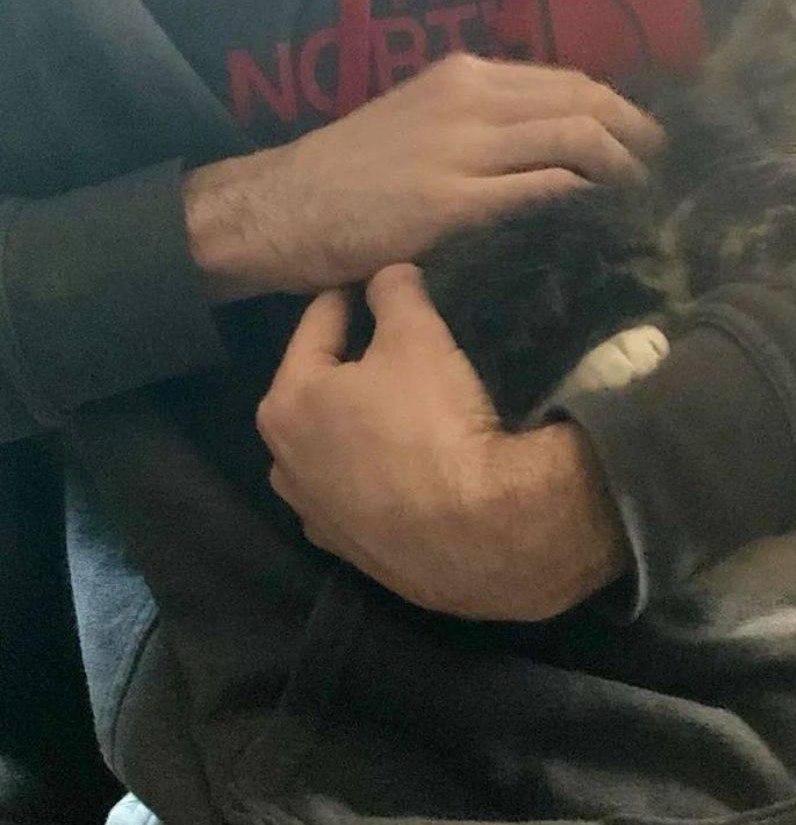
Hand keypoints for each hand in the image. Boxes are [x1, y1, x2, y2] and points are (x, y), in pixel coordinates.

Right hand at [184, 54, 661, 300]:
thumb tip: (548, 148)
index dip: (620, 110)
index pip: (568, 82)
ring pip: (575, 139)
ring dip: (624, 169)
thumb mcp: (417, 124)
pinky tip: (603, 221)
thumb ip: (479, 124)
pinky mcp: (452, 202)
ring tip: (646, 199)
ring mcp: (462, 148)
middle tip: (666, 172)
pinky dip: (583, 201)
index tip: (648, 142)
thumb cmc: (347, 174)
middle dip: (639, 136)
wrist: (280, 207)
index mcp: (464, 76)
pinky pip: (542, 190)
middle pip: (585, 103)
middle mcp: (470, 99)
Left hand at [257, 264, 628, 620]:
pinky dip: (377, 471)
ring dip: (360, 422)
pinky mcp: (352, 550)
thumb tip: (390, 275)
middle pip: (319, 389)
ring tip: (406, 406)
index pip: (318, 324)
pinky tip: (411, 465)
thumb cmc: (434, 422)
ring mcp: (316, 512)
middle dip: (353, 362)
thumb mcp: (419, 337)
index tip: (376, 280)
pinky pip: (358, 490)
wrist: (481, 533)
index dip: (351, 295)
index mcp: (287, 402)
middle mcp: (285, 462)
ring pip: (334, 444)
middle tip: (398, 343)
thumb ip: (396, 293)